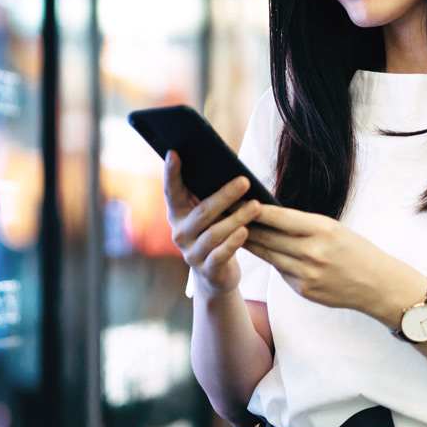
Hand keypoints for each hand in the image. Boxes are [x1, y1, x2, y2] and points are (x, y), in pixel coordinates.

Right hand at [163, 151, 263, 297]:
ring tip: (255, 206)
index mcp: (177, 213)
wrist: (215, 274)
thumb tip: (231, 168)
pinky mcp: (206, 270)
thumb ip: (210, 194)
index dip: (171, 173)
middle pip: (202, 212)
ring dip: (236, 218)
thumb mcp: (209, 214)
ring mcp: (191, 253)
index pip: (171, 191)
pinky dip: (233, 242)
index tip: (174, 152)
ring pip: (213, 234)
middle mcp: (179, 233)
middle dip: (224, 196)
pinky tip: (245, 231)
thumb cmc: (216, 232)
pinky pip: (220, 255)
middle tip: (245, 181)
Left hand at [245, 205, 424, 321]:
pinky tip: (262, 252)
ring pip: (269, 256)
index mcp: (323, 230)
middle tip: (226, 216)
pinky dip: (273, 261)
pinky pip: (281, 272)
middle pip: (269, 238)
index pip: (280, 217)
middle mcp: (313, 252)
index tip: (238, 201)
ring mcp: (308, 274)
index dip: (256, 209)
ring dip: (251, 244)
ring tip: (234, 232)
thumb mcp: (334, 229)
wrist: (378, 285)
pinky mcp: (304, 291)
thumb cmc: (355, 250)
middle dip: (245, 226)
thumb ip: (303, 225)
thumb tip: (270, 216)